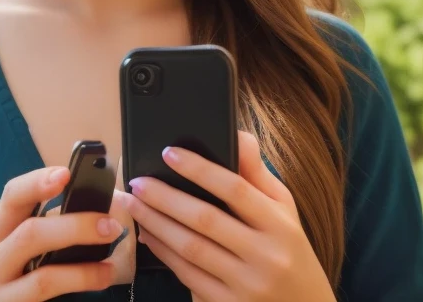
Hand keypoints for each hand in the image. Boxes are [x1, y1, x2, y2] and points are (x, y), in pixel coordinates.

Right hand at [0, 165, 122, 300]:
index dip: (36, 183)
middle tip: (109, 224)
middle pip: (28, 234)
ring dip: (82, 271)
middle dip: (74, 226)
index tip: (65, 173)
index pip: (9, 201)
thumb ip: (28, 241)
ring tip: (109, 268)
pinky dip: (76, 294)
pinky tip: (96, 287)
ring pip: (42, 278)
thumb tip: (83, 218)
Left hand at [113, 131, 334, 301]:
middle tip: (137, 182)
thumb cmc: (289, 250)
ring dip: (156, 224)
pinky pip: (189, 277)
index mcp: (279, 224)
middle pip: (205, 220)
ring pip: (191, 250)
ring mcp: (246, 286)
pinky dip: (164, 254)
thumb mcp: (284, 208)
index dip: (199, 169)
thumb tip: (237, 135)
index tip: (169, 153)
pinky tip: (148, 235)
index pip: (235, 189)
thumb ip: (257, 173)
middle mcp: (265, 256)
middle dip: (164, 198)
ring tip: (133, 204)